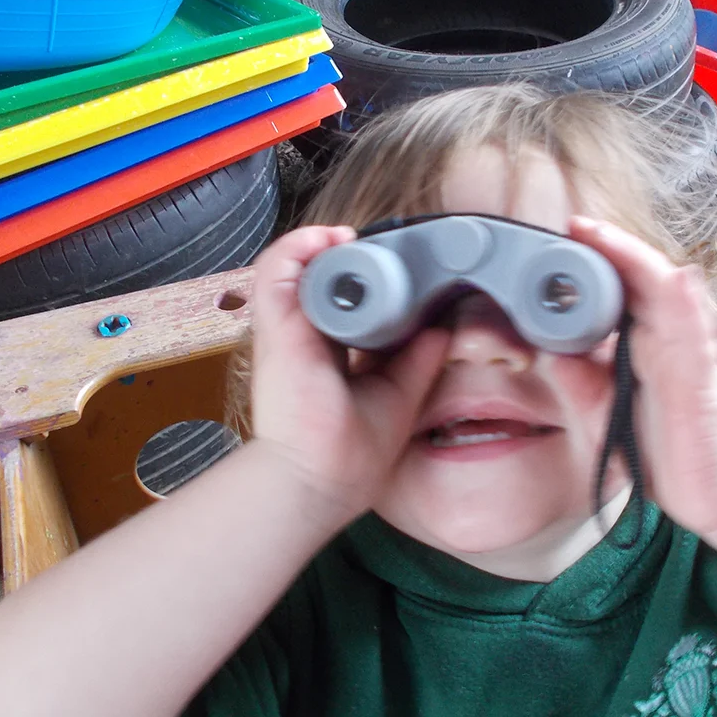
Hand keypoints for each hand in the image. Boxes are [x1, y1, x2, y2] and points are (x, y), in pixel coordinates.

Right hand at [251, 227, 449, 528]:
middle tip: (374, 244)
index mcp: (327, 354)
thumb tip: (442, 326)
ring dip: (318, 245)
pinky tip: (327, 239)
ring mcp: (286, 331)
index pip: (338, 302)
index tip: (391, 262)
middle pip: (316, 280)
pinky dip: (296, 248)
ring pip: (291, 268)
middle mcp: (303, 338)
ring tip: (348, 236)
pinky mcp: (275, 329)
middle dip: (341, 254)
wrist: (321, 480)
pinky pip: (275, 272)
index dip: (360, 276)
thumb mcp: (398, 394)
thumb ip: (418, 360)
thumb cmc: (350, 453)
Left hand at [571, 217, 716, 538]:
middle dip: (613, 248)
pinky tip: (679, 281)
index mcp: (647, 343)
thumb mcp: (606, 414)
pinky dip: (688, 306)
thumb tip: (550, 350)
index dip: (598, 260)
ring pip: (672, 295)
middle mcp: (671, 341)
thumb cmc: (669, 449)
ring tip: (609, 237)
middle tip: (578, 224)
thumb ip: (580, 383)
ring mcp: (691, 357)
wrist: (716, 496)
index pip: (623, 289)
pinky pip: (698, 338)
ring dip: (640, 262)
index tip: (566, 238)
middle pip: (646, 279)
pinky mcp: (705, 383)